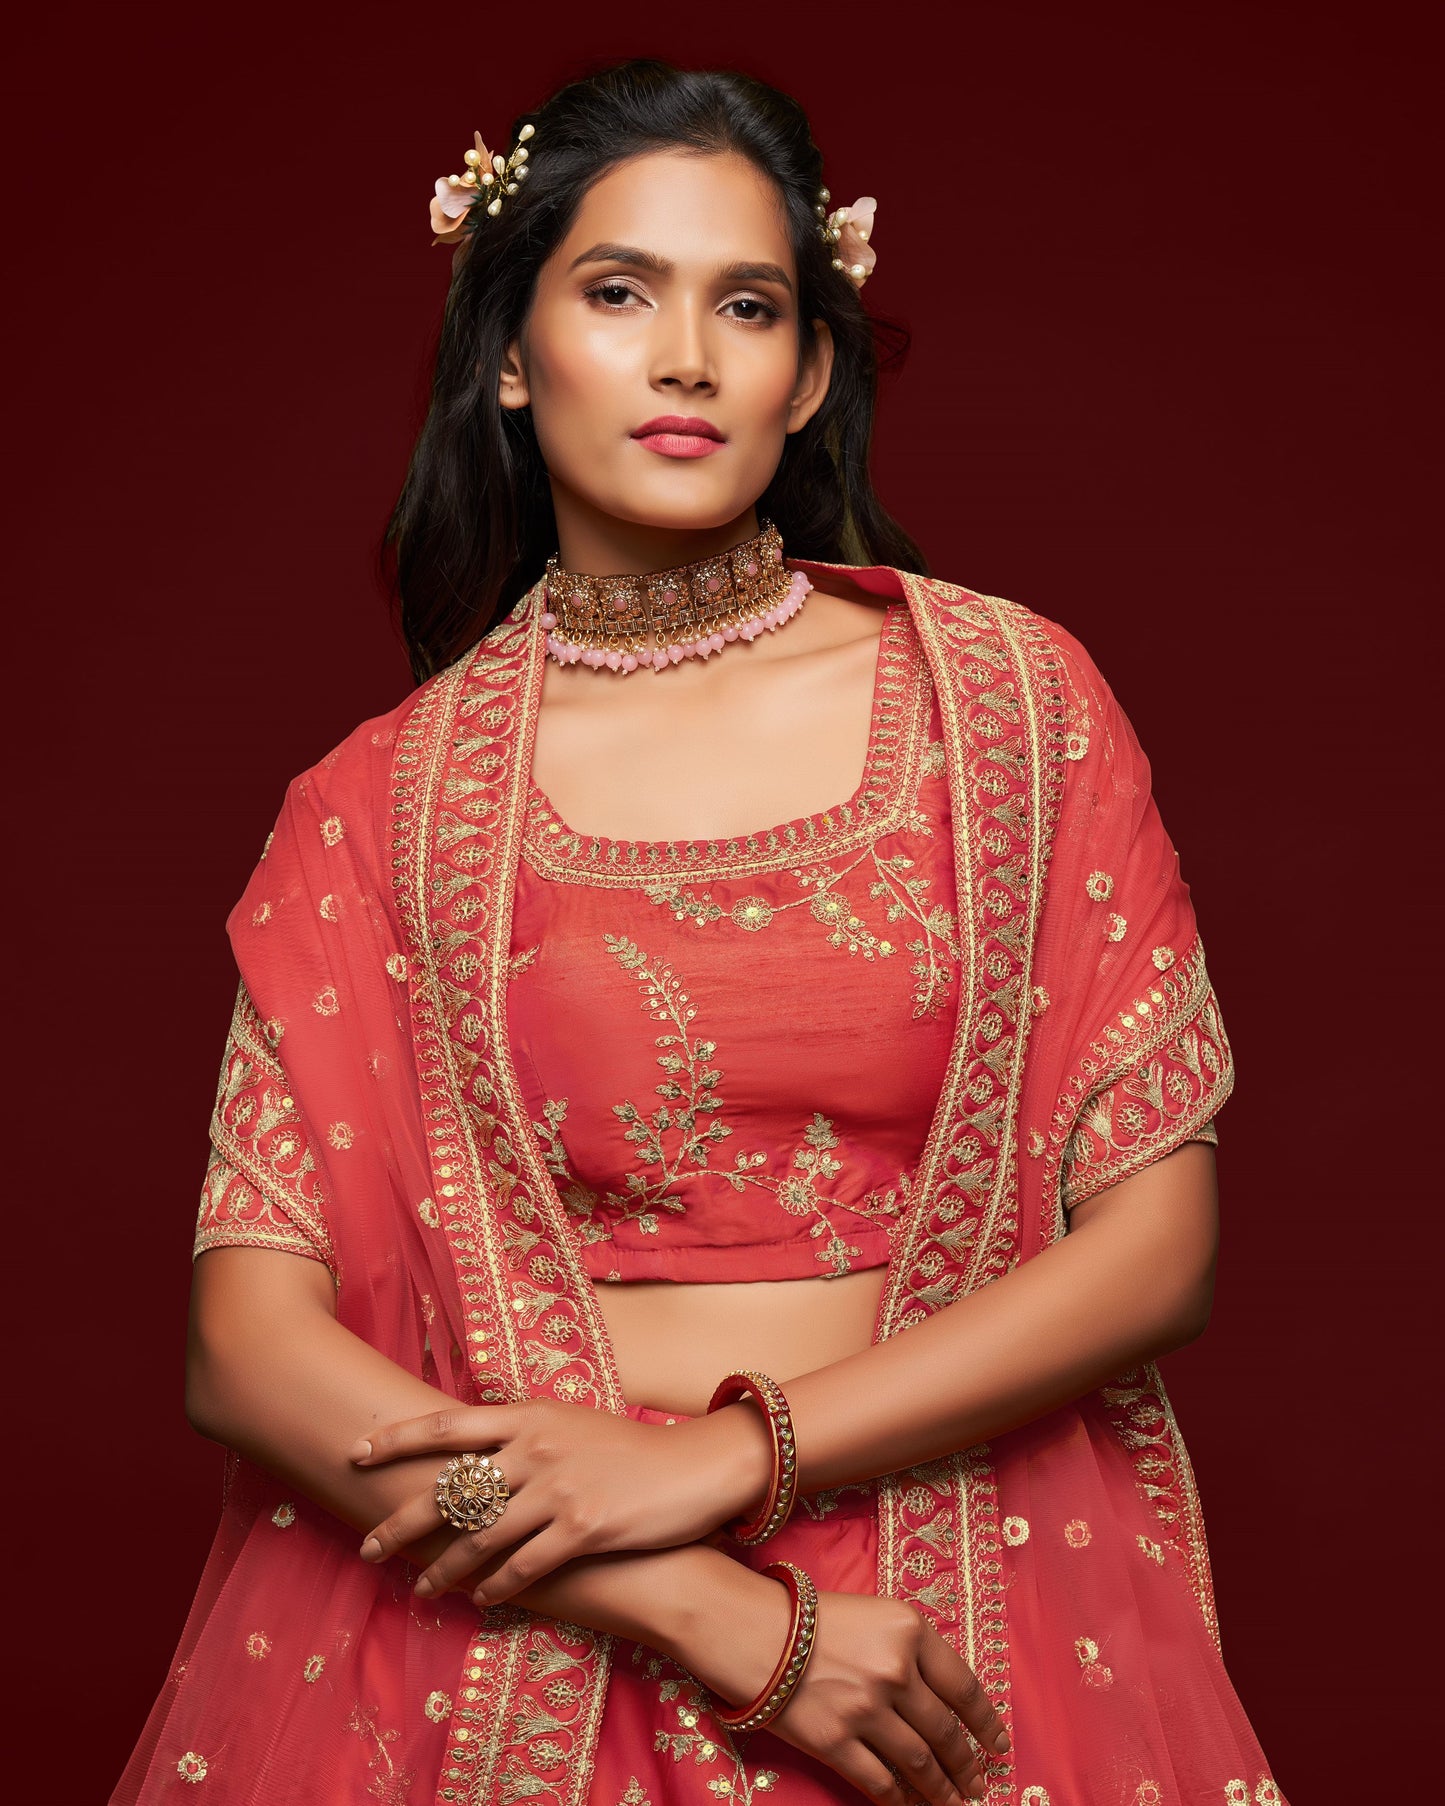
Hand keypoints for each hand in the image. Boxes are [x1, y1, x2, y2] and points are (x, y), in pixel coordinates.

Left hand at [348, 1397, 770, 1605]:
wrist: (694, 1466)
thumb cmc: (629, 1448)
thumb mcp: (571, 1422)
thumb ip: (524, 1431)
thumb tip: (476, 1446)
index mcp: (530, 1415)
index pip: (449, 1424)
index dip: (398, 1438)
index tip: (357, 1452)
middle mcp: (536, 1447)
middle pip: (452, 1488)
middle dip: (402, 1520)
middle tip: (368, 1546)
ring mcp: (559, 1487)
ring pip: (482, 1536)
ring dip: (445, 1568)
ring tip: (420, 1588)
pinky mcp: (584, 1527)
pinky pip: (525, 1565)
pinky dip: (497, 1586)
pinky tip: (480, 1599)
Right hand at [683, 1566, 1006, 1805]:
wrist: (753, 1629)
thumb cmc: (812, 1617)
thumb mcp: (874, 1614)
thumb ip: (911, 1650)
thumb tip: (943, 1699)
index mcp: (910, 1630)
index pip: (965, 1686)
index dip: (986, 1722)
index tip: (998, 1744)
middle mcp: (895, 1671)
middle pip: (945, 1730)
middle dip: (968, 1763)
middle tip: (980, 1783)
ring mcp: (867, 1709)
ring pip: (920, 1762)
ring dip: (943, 1789)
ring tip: (957, 1803)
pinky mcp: (836, 1742)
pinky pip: (881, 1782)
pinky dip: (902, 1801)